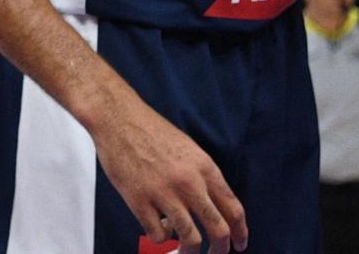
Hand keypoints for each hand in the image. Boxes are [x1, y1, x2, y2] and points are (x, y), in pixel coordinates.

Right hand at [91, 98, 245, 251]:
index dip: (240, 233)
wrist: (117, 117)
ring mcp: (164, 193)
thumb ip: (202, 178)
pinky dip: (162, 238)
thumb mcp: (188, 149)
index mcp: (204, 168)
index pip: (234, 209)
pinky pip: (159, 235)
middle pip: (218, 229)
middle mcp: (188, 183)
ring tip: (186, 252)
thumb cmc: (151, 131)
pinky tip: (159, 227)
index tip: (239, 244)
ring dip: (190, 251)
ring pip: (190, 238)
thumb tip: (213, 208)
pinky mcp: (139, 201)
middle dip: (221, 249)